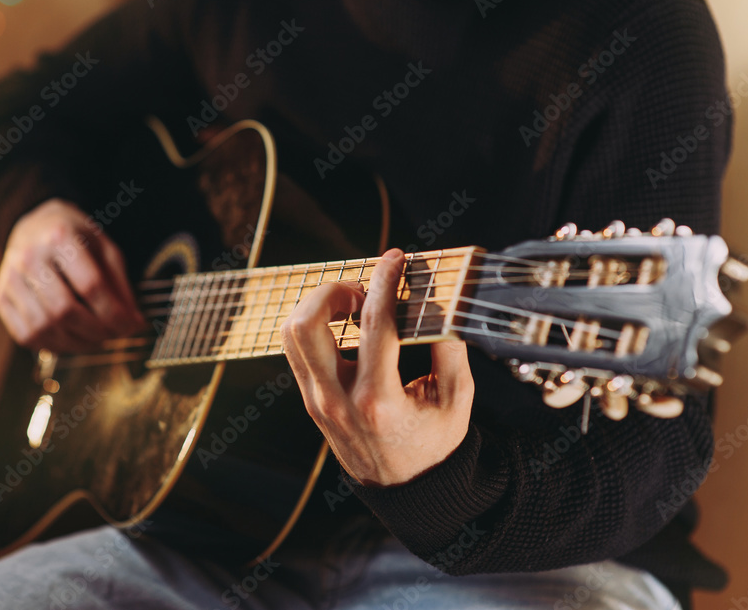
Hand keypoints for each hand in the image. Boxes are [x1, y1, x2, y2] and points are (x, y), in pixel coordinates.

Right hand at [0, 198, 143, 351]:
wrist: (35, 226)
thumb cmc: (76, 238)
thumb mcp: (105, 248)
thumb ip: (120, 285)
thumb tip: (134, 323)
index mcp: (60, 237)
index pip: (90, 285)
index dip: (114, 313)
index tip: (132, 326)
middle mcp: (29, 256)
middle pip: (65, 310)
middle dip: (97, 331)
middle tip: (115, 335)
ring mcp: (10, 278)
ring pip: (44, 327)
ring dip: (78, 343)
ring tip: (97, 338)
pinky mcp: (1, 297)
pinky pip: (27, 335)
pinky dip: (54, 346)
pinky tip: (72, 339)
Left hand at [280, 248, 474, 486]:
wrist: (406, 490)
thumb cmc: (435, 444)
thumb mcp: (456, 402)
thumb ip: (449, 350)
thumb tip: (438, 303)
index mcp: (379, 402)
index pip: (373, 326)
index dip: (385, 283)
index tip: (396, 258)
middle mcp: (339, 401)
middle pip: (306, 325)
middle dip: (332, 291)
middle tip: (363, 291)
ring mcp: (318, 402)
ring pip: (291, 335)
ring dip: (318, 306)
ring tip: (353, 305)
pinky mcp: (310, 401)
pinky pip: (297, 351)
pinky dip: (316, 326)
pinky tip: (345, 325)